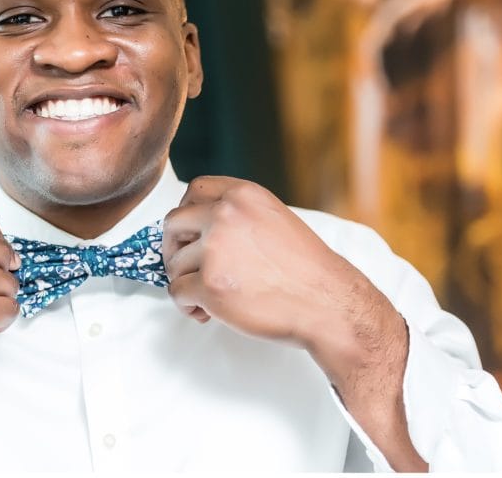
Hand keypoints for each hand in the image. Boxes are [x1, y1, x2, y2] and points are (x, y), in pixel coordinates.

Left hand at [161, 176, 425, 470]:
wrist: (327, 303)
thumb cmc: (305, 269)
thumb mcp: (273, 219)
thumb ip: (237, 215)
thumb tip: (199, 228)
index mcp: (243, 196)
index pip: (195, 189)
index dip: (188, 213)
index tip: (191, 233)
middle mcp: (225, 215)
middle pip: (173, 224)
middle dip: (174, 248)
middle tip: (186, 268)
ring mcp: (215, 250)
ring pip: (174, 264)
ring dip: (186, 283)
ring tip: (211, 298)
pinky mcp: (210, 285)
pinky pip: (176, 293)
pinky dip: (187, 306)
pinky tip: (206, 312)